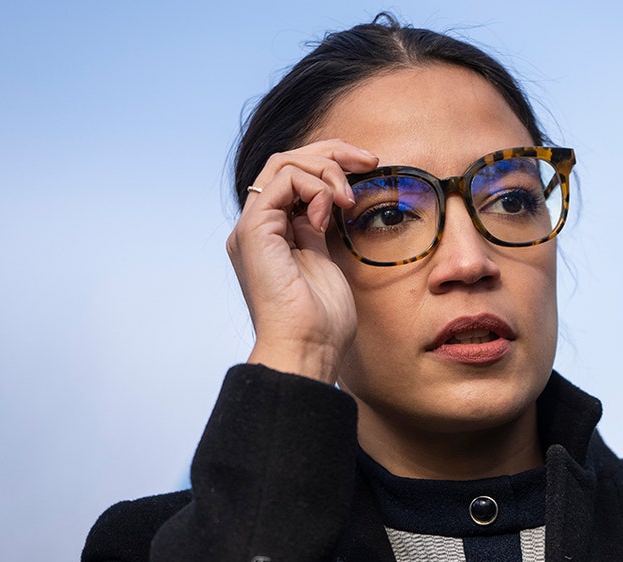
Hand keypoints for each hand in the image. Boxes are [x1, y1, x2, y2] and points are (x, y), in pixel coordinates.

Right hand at [226, 139, 378, 382]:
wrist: (307, 349)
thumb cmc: (322, 322)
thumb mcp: (326, 263)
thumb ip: (320, 232)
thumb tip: (331, 204)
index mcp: (272, 234)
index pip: (294, 176)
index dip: (331, 162)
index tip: (369, 167)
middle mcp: (257, 227)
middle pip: (287, 161)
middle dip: (332, 151)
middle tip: (370, 160)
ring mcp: (252, 228)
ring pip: (284, 163)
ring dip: (327, 170)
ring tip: (349, 200)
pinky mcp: (254, 231)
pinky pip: (284, 181)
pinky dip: (316, 188)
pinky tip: (331, 214)